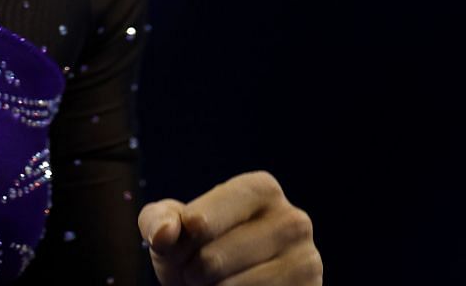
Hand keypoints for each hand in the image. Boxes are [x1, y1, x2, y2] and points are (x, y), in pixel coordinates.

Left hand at [137, 171, 321, 284]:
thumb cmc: (198, 251)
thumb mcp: (171, 230)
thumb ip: (157, 221)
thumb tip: (165, 235)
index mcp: (261, 189)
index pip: (199, 223)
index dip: (179, 243)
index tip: (181, 244)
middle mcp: (293, 221)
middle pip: (211, 261)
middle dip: (193, 274)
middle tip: (200, 273)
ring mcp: (308, 262)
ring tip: (218, 285)